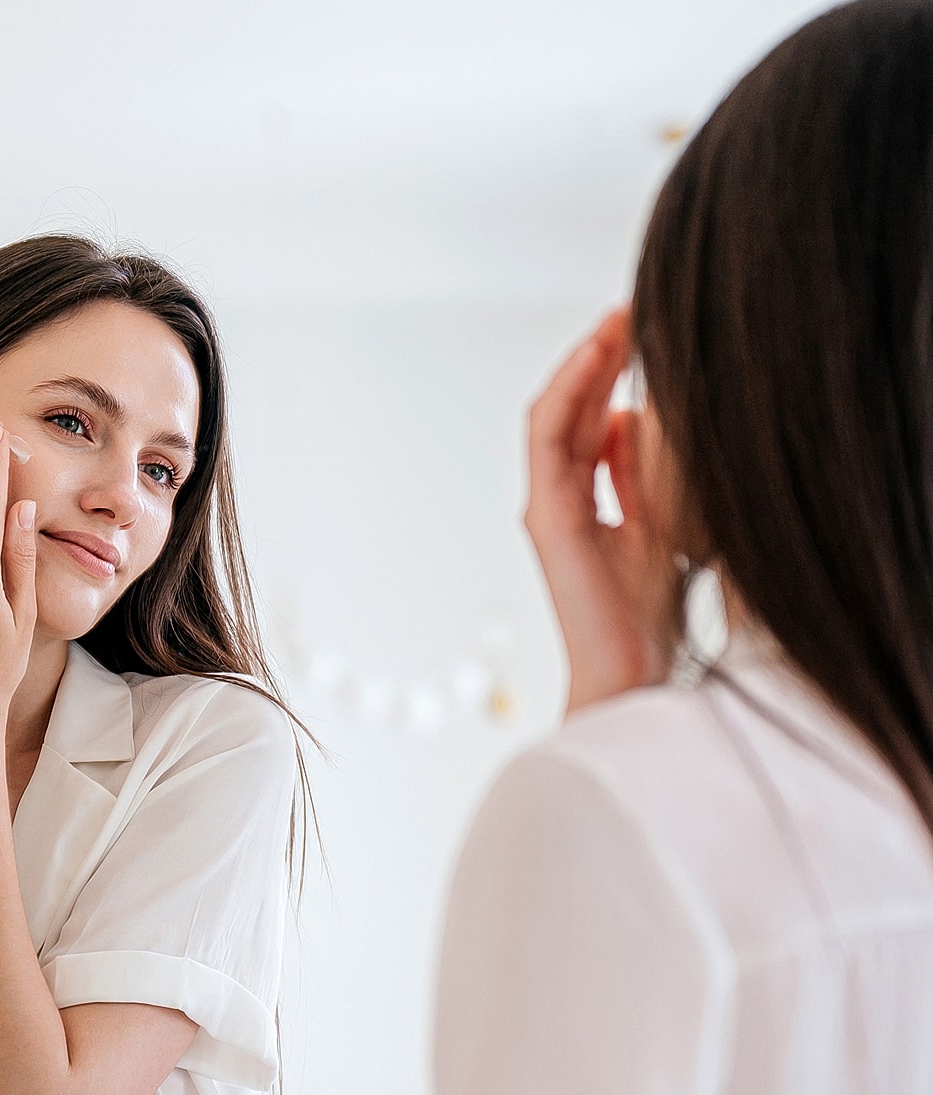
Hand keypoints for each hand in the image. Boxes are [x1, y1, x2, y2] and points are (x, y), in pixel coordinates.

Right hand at [524, 309, 684, 713]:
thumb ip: (647, 473)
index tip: (649, 329)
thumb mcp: (663, 522)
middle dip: (604, 356)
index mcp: (589, 502)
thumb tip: (638, 418)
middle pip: (576, 410)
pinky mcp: (548, 514)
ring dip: (585, 364)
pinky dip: (570, 392)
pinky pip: (549, 437)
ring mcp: (549, 506)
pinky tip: (598, 356)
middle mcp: (561, 500)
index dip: (617, 373)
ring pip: (557, 414)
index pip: (596, 420)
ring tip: (618, 322)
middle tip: (636, 308)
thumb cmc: (651, 613)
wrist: (632, 670)